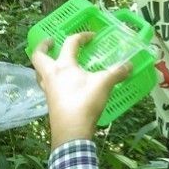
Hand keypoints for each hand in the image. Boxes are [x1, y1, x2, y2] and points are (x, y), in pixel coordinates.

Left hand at [30, 32, 131, 148]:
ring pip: (39, 72)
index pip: (70, 44)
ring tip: (53, 62)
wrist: (72, 132)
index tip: (92, 37)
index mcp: (63, 66)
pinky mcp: (50, 103)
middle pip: (38, 56)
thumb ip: (117, 73)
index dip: (81, 36)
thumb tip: (129, 65)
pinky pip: (45, 86)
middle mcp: (51, 75)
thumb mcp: (104, 85)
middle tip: (51, 41)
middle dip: (43, 46)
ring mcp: (48, 90)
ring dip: (44, 64)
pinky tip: (61, 84)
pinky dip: (50, 80)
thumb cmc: (84, 103)